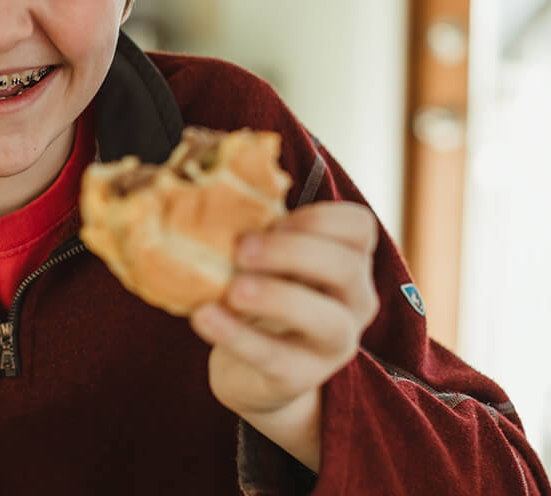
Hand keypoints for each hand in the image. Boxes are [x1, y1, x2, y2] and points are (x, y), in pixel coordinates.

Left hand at [189, 201, 379, 452]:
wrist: (250, 372)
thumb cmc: (259, 297)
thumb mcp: (265, 261)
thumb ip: (254, 229)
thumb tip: (205, 184)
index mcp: (347, 261)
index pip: (359, 227)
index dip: (319, 217)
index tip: (273, 218)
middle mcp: (354, 301)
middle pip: (346, 267)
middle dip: (293, 251)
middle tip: (240, 248)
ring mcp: (334, 345)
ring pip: (327, 320)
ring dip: (277, 297)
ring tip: (232, 288)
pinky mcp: (301, 378)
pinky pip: (276, 357)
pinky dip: (237, 335)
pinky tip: (204, 316)